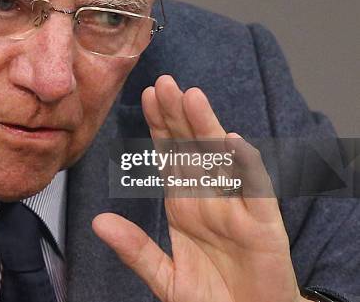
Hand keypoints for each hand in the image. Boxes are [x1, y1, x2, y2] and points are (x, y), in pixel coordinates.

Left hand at [93, 75, 307, 301]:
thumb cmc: (212, 299)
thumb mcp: (165, 276)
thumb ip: (135, 249)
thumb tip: (99, 223)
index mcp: (185, 205)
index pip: (170, 156)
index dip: (159, 126)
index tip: (146, 96)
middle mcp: (210, 198)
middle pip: (192, 148)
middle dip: (177, 115)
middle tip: (163, 83)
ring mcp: (236, 208)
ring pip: (221, 160)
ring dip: (206, 128)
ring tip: (191, 98)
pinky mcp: (263, 226)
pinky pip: (255, 191)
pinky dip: (245, 167)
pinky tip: (232, 142)